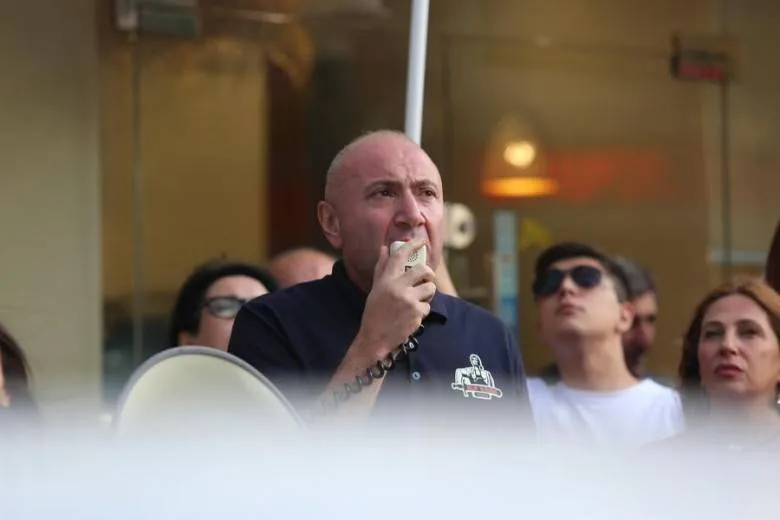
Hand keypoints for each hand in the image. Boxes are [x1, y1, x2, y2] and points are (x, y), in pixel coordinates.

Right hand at [355, 238, 436, 357]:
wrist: (375, 338)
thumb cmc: (374, 312)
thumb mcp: (376, 288)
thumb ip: (382, 268)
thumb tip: (385, 248)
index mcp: (386, 280)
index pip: (400, 256)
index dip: (412, 245)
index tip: (421, 241)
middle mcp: (397, 287)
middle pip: (422, 270)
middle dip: (428, 273)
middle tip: (426, 278)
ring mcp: (408, 299)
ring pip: (430, 288)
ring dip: (427, 294)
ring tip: (417, 301)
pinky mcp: (417, 312)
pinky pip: (428, 306)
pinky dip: (422, 310)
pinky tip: (412, 316)